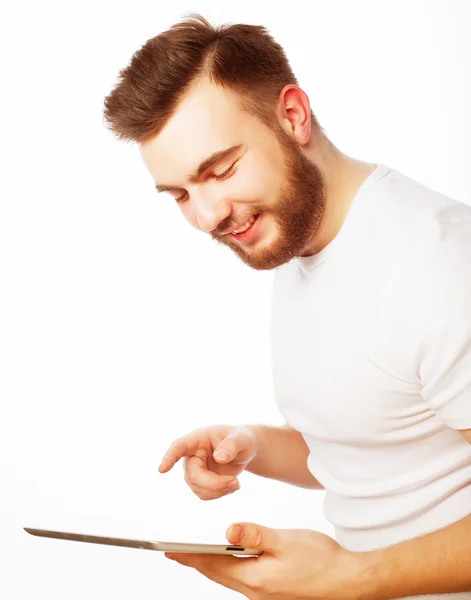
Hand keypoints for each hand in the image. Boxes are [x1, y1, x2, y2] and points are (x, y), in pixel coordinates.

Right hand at [159, 425, 257, 499]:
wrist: (244, 450)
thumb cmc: (242, 439)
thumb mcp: (242, 439)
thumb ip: (232, 445)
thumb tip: (218, 457)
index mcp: (198, 438)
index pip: (180, 446)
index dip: (170, 457)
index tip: (162, 470)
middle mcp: (192, 454)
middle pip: (193, 475)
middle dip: (214, 484)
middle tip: (236, 482)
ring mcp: (194, 469)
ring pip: (197, 488)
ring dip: (218, 490)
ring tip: (236, 483)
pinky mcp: (199, 482)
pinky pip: (204, 494)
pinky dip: (219, 494)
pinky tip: (231, 485)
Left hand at [165, 522, 366, 599]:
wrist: (348, 581)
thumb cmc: (321, 559)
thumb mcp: (286, 541)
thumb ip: (255, 535)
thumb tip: (227, 532)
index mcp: (255, 579)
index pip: (213, 566)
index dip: (190, 557)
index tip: (170, 550)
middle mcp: (256, 592)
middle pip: (218, 575)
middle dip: (196, 562)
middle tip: (175, 553)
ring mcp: (265, 595)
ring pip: (230, 579)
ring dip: (212, 566)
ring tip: (196, 555)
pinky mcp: (274, 593)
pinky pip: (243, 581)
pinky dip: (230, 570)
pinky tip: (231, 562)